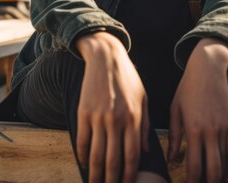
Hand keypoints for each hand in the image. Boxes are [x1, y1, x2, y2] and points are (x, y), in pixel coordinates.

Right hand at [76, 32, 149, 182]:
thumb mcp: (143, 99)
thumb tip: (145, 151)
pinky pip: (82, 140)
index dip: (130, 174)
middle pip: (113, 159)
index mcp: (133, 118)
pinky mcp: (83, 112)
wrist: (106, 57)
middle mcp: (116, 120)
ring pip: (95, 154)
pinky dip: (82, 155)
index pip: (132, 155)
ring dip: (95, 174)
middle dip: (112, 179)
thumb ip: (144, 126)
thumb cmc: (128, 78)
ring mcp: (98, 117)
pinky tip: (84, 164)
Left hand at [168, 38, 227, 182]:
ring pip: (226, 164)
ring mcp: (224, 129)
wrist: (208, 69)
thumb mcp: (175, 110)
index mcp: (193, 129)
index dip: (192, 182)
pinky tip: (224, 173)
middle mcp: (211, 131)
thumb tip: (173, 160)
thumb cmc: (187, 88)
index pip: (195, 166)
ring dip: (220, 178)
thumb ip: (174, 137)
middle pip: (214, 170)